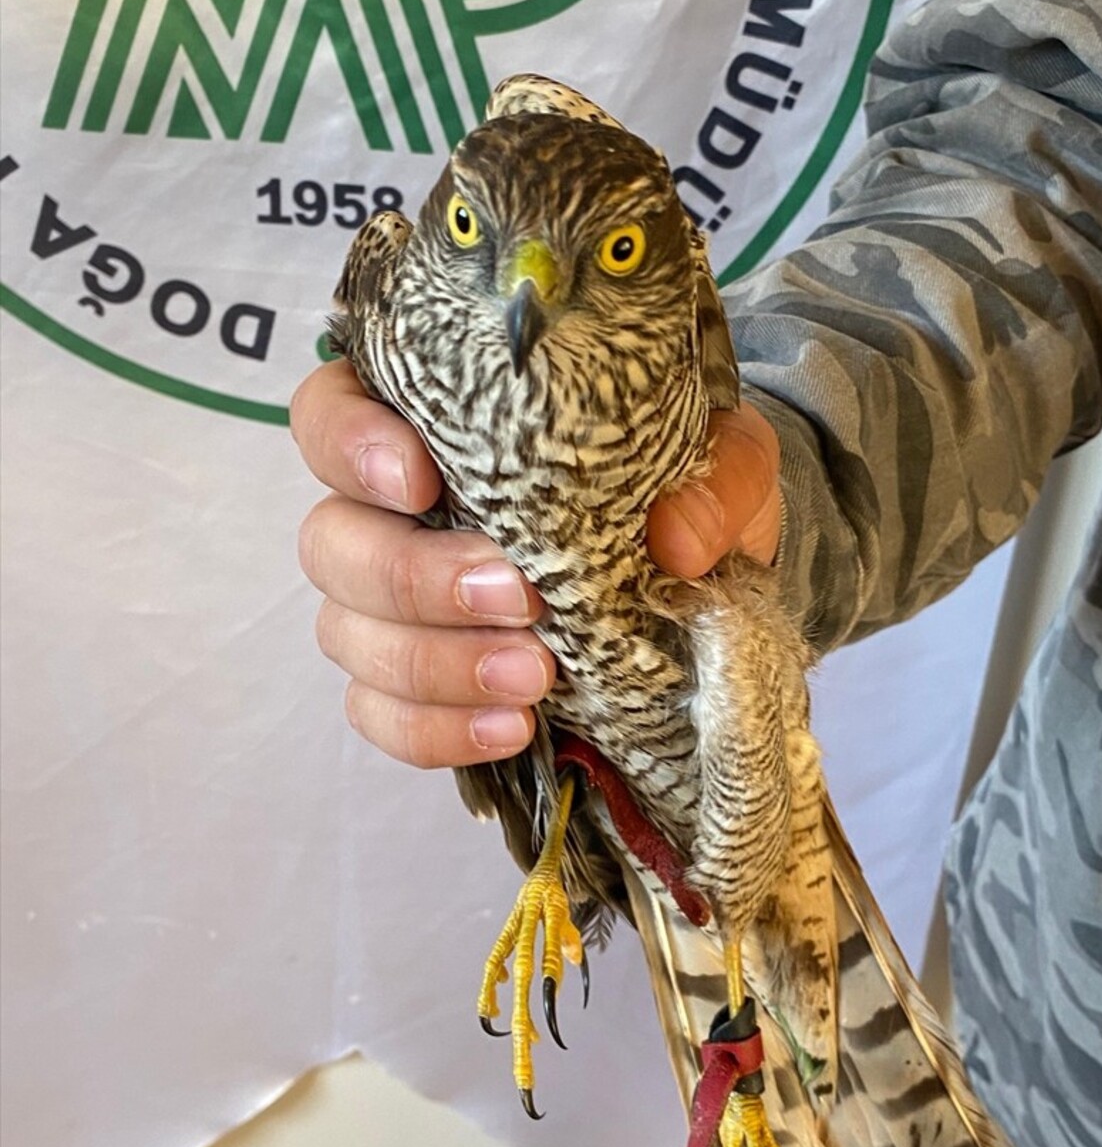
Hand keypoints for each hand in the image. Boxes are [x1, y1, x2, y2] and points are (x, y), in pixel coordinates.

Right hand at [292, 363, 781, 768]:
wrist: (700, 584)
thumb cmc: (679, 491)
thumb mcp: (726, 462)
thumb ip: (717, 477)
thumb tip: (678, 536)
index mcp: (430, 427)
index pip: (329, 414)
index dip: (351, 445)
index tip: (421, 481)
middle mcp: (387, 513)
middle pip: (331, 542)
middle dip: (414, 579)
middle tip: (519, 599)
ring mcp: (391, 608)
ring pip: (348, 636)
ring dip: (436, 665)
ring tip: (535, 680)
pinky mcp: (417, 688)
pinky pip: (382, 718)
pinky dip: (438, 731)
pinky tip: (512, 730)